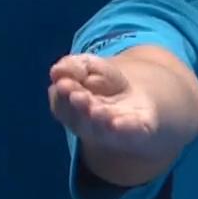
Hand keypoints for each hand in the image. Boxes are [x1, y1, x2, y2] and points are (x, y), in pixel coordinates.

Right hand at [48, 53, 163, 158]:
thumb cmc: (106, 82)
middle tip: (78, 96)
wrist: (140, 96)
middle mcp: (89, 124)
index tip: (64, 84)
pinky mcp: (139, 131)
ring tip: (96, 110)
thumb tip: (57, 72)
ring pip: (102, 129)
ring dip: (98, 120)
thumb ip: (72, 66)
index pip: (62, 105)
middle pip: (81, 119)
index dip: (62, 96)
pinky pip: (131, 132)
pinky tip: (118, 123)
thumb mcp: (89, 66)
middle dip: (80, 107)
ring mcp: (113, 131)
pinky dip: (125, 128)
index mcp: (72, 110)